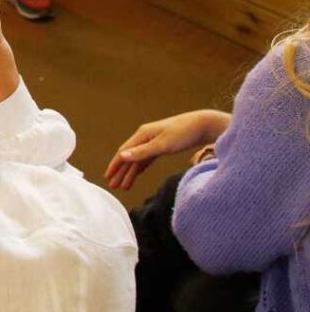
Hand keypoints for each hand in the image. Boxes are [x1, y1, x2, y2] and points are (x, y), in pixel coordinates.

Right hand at [104, 109, 231, 190]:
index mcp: (142, 135)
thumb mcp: (162, 144)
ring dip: (130, 172)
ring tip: (124, 186)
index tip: (107, 177)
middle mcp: (145, 137)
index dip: (115, 165)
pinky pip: (147, 158)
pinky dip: (140, 167)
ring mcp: (153, 141)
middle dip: (121, 172)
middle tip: (113, 186)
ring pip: (138, 159)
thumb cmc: (184, 133)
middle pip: (129, 156)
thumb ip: (142, 152)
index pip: (124, 152)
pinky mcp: (162, 145)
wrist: (203, 125)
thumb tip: (121, 156)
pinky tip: (137, 174)